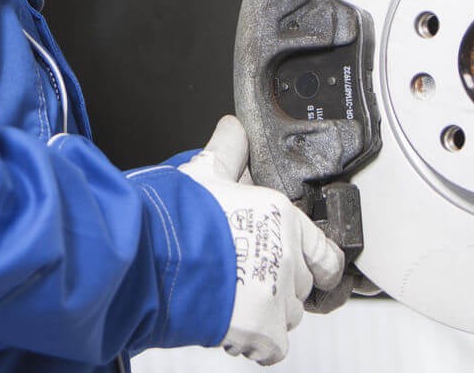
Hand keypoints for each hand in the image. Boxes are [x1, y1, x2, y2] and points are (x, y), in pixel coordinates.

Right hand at [178, 116, 345, 364]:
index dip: (317, 261)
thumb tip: (234, 127)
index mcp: (282, 217)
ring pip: (289, 314)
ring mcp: (277, 296)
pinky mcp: (262, 330)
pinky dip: (257, 342)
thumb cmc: (174, 218)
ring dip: (269, 312)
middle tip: (247, 277)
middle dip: (280, 283)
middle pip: (302, 283)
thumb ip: (227, 152)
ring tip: (233, 298)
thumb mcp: (203, 174)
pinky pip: (273, 346)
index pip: (325, 251)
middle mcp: (287, 257)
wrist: (149, 259)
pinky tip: (233, 325)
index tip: (311, 268)